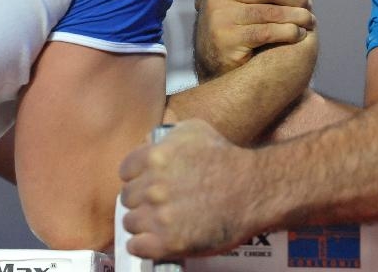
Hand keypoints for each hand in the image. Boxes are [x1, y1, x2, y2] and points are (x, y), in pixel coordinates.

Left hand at [119, 120, 260, 258]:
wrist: (252, 189)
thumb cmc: (225, 158)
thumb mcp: (194, 131)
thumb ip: (164, 135)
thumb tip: (146, 142)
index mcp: (154, 158)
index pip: (125, 171)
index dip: (136, 177)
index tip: (147, 183)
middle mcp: (153, 187)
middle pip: (127, 198)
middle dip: (141, 200)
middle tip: (158, 203)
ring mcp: (159, 216)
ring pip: (130, 223)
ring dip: (142, 223)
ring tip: (160, 222)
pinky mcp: (168, 243)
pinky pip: (136, 247)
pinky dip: (143, 245)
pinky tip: (155, 240)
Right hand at [194, 0, 315, 79]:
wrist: (216, 58)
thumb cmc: (238, 18)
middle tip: (308, 4)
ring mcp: (220, 13)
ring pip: (271, 11)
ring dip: (298, 16)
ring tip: (309, 20)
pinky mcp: (228, 37)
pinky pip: (268, 31)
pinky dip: (289, 32)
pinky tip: (299, 34)